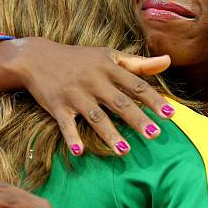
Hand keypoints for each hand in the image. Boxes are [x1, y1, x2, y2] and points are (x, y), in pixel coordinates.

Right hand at [0, 37, 173, 154]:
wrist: (37, 57)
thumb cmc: (81, 59)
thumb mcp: (109, 56)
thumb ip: (139, 63)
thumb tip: (168, 62)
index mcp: (109, 68)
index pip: (136, 85)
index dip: (153, 100)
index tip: (170, 114)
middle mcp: (94, 81)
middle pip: (120, 102)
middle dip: (137, 119)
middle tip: (155, 135)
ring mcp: (75, 94)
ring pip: (95, 116)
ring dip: (110, 134)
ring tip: (125, 151)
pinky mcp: (57, 106)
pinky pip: (66, 124)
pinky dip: (71, 137)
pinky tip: (79, 151)